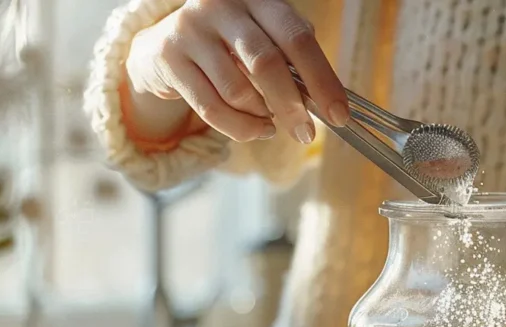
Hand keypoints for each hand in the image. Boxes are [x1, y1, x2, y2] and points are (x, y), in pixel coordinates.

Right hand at [125, 0, 347, 143]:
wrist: (166, 45)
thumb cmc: (232, 47)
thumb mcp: (266, 39)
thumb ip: (294, 59)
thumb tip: (330, 101)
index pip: (296, 37)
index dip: (322, 79)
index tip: (339, 114)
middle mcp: (222, 6)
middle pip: (266, 63)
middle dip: (292, 106)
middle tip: (306, 134)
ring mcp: (191, 29)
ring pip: (238, 91)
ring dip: (262, 118)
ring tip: (270, 124)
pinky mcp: (169, 58)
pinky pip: (212, 108)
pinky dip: (240, 127)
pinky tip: (255, 128)